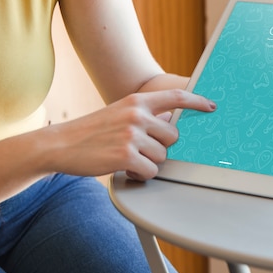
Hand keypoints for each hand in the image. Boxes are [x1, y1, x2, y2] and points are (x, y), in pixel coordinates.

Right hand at [48, 89, 215, 181]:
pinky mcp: (126, 156)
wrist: (61, 143)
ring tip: (126, 157)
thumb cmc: (91, 130)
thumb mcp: (119, 112)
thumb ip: (143, 115)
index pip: (175, 97)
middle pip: (173, 136)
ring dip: (148, 162)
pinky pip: (151, 172)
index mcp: (136, 101)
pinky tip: (124, 168)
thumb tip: (169, 121)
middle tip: (139, 148)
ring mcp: (132, 135)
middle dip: (160, 147)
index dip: (197, 101)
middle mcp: (137, 114)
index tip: (211, 106)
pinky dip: (140, 174)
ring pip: (162, 157)